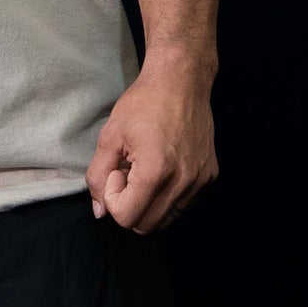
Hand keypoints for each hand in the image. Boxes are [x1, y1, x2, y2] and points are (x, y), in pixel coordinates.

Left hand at [84, 54, 218, 233]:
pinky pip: (182, 205)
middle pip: (146, 225)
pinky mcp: (210, 176)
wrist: (181, 81)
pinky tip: (162, 168)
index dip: (113, 198)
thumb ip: (98, 176)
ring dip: (148, 203)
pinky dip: (166, 197)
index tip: (117, 170)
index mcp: (156, 170)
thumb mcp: (110, 136)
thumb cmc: (143, 103)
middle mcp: (183, 180)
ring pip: (165, 219)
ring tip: (145, 170)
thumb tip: (100, 212)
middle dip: (129, 204)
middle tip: (128, 172)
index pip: (126, 217)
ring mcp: (200, 180)